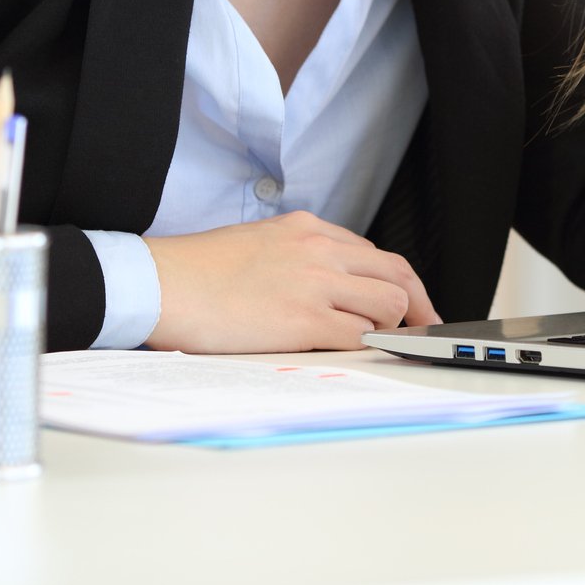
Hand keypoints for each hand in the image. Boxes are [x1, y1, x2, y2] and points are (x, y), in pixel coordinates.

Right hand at [141, 209, 440, 352]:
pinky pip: (359, 336)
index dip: (401, 283)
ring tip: (379, 344)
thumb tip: (329, 286)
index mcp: (308, 229)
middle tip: (423, 329)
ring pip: (388, 304)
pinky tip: (361, 355)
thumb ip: (300, 256)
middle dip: (417, 306)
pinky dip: (369, 347)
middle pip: (396, 275)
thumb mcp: (260, 242)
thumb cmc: (198, 271)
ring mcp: (314, 282)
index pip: (375, 254)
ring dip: (391, 327)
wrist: (161, 282)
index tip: (412, 304)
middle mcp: (319, 249)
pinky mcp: (302, 319)